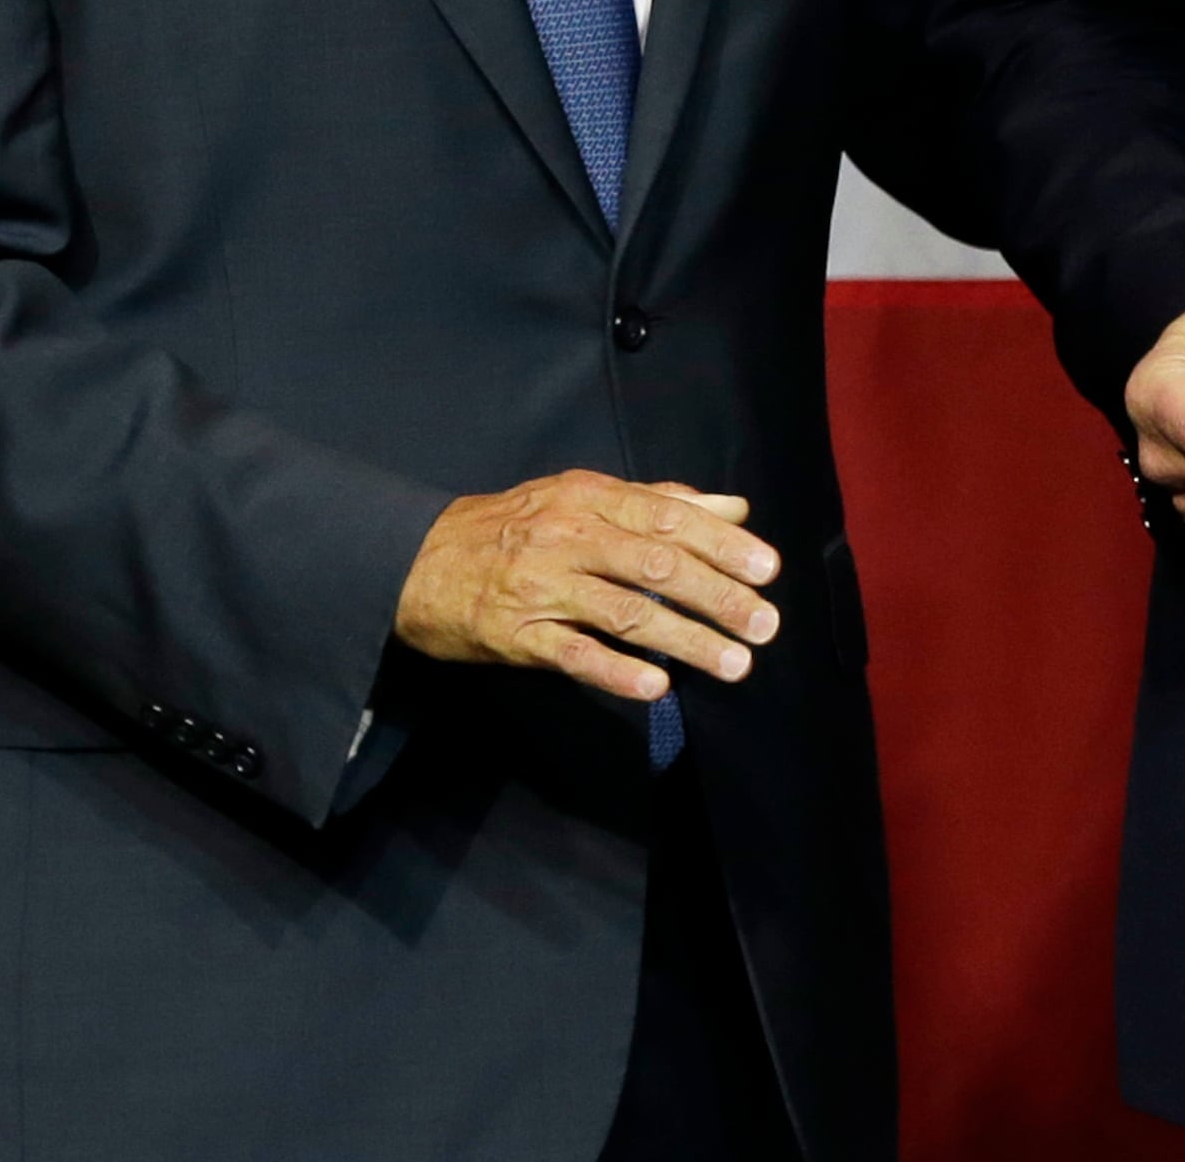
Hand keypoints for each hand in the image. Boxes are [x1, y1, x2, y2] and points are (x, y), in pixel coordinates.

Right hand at [393, 472, 780, 706]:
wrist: (416, 560)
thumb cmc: (513, 527)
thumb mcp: (582, 498)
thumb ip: (659, 503)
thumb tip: (733, 509)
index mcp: (591, 498)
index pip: (669, 519)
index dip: (722, 544)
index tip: (768, 570)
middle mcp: (569, 536)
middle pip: (655, 565)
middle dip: (717, 596)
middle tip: (764, 626)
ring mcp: (542, 586)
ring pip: (624, 613)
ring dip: (684, 640)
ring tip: (732, 663)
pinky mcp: (515, 634)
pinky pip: (572, 654)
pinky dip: (616, 670)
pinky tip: (656, 685)